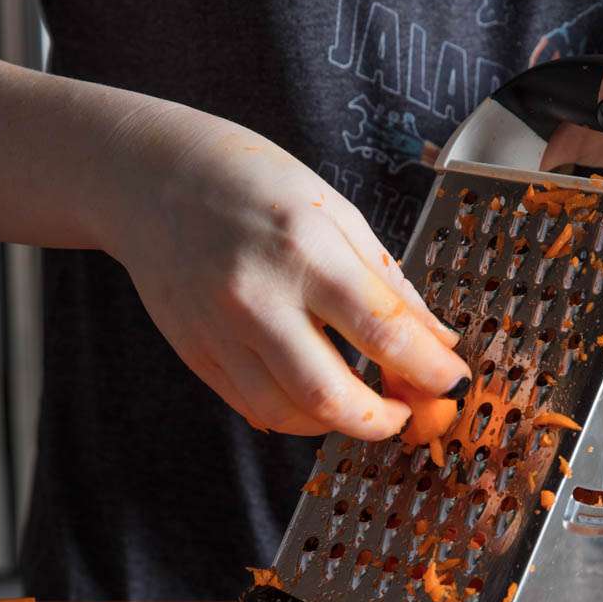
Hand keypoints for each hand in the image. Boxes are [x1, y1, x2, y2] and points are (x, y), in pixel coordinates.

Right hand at [103, 100, 467, 439]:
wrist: (150, 178)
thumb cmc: (251, 183)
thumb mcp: (334, 212)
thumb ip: (387, 283)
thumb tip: (437, 342)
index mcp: (305, 249)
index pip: (383, 331)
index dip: (429, 370)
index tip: (452, 383)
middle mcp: (257, 297)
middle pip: (331, 397)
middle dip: (383, 421)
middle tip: (406, 412)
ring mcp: (219, 331)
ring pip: (289, 415)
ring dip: (337, 423)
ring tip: (360, 401)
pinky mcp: (196, 353)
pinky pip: (253, 408)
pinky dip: (294, 414)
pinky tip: (312, 394)